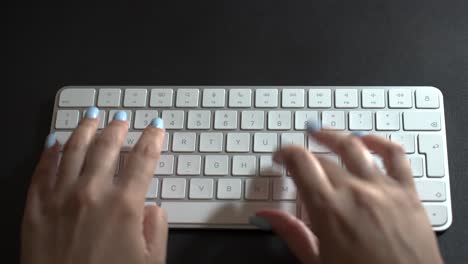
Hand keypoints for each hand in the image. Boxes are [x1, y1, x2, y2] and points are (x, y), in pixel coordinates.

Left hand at [21, 108, 167, 263]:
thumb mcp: (150, 262)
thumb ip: (156, 228)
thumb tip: (152, 207)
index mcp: (124, 206)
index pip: (143, 160)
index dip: (153, 139)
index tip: (157, 127)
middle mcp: (91, 194)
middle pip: (107, 147)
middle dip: (118, 128)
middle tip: (123, 117)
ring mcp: (59, 199)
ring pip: (73, 150)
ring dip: (85, 129)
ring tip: (93, 115)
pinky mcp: (34, 209)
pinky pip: (41, 170)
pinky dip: (49, 152)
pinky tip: (56, 140)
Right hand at [256, 127, 442, 263]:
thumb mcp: (318, 263)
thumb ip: (291, 233)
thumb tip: (266, 216)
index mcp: (329, 209)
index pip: (300, 162)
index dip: (285, 153)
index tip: (280, 156)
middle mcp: (356, 191)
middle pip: (324, 158)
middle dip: (306, 155)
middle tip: (298, 160)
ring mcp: (384, 189)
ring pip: (355, 147)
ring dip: (334, 137)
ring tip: (321, 133)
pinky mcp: (408, 193)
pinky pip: (395, 155)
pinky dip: (379, 142)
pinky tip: (367, 139)